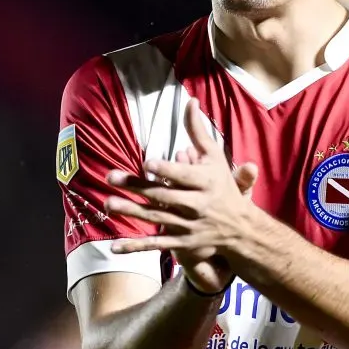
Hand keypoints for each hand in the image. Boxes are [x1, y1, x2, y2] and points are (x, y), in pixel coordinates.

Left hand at [105, 100, 254, 285]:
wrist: (241, 228)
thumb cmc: (223, 185)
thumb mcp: (215, 157)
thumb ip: (198, 131)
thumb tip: (190, 100)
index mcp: (206, 183)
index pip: (183, 176)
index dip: (166, 170)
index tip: (147, 163)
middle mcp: (197, 205)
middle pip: (164, 196)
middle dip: (138, 188)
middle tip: (110, 177)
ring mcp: (188, 226)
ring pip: (156, 219)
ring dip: (131, 212)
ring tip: (108, 203)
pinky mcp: (182, 243)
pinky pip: (156, 245)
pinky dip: (135, 247)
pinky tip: (114, 247)